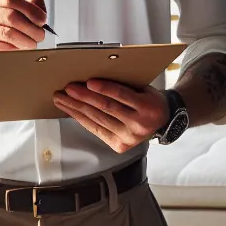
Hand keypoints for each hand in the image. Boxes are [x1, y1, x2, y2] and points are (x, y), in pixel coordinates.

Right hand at [0, 0, 46, 67]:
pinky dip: (16, 50)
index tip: (42, 19)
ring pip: (8, 35)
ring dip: (27, 41)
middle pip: (11, 17)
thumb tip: (39, 6)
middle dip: (32, 28)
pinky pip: (2, 49)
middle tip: (40, 35)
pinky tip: (20, 51)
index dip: (30, 9)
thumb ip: (23, 4)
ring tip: (32, 44)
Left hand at [52, 79, 166, 152]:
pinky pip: (96, 130)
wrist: (163, 122)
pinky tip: (71, 111)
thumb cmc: (150, 100)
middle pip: (106, 108)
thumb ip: (125, 85)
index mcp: (147, 107)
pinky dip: (82, 119)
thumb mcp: (145, 89)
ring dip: (76, 108)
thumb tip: (95, 79)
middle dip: (84, 98)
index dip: (104, 88)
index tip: (88, 82)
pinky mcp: (119, 146)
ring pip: (98, 120)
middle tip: (68, 89)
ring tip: (62, 99)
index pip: (122, 96)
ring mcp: (128, 137)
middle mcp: (138, 125)